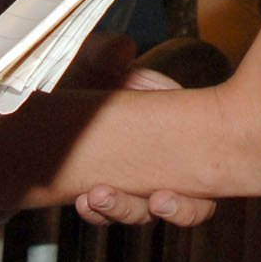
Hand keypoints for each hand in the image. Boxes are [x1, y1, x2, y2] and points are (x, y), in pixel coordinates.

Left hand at [51, 38, 220, 225]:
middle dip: (173, 210)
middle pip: (182, 206)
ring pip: (142, 212)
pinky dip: (96, 212)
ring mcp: (135, 180)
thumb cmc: (92, 74)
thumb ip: (108, 53)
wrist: (55, 94)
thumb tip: (123, 48)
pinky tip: (83, 201)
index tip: (165, 194)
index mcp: (178, 130)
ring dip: (122, 210)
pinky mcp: (105, 191)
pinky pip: (107, 213)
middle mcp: (164, 162)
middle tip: (155, 201)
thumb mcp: (97, 60)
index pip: (204, 171)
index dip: (193, 192)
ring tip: (97, 198)